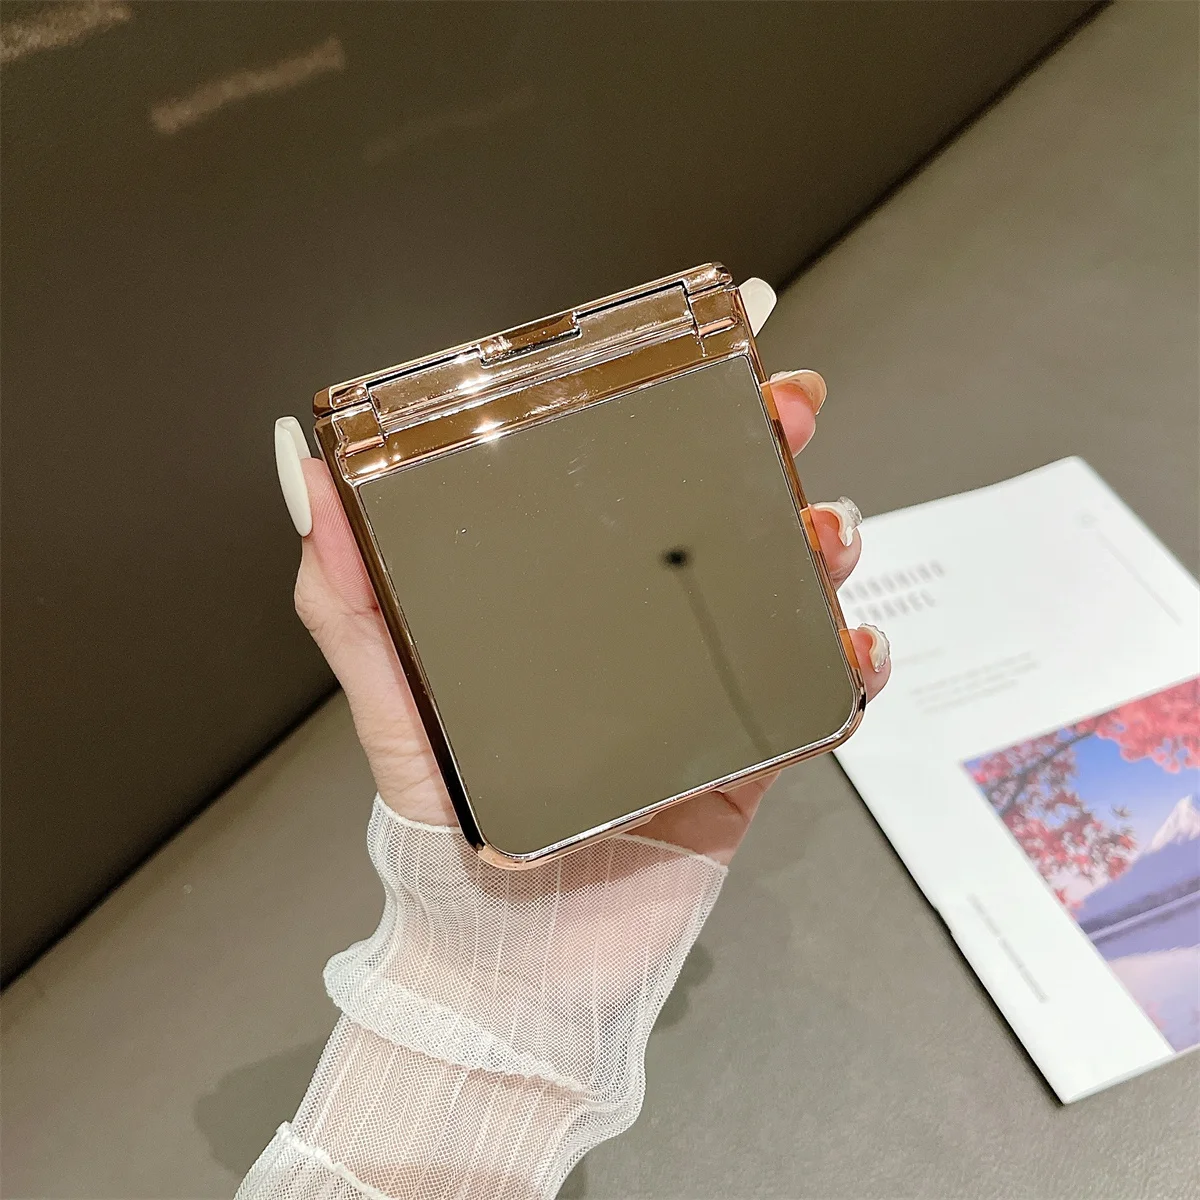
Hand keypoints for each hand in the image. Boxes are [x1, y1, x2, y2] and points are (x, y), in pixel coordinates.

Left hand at [278, 371, 889, 866]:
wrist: (512, 962)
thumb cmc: (447, 835)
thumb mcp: (389, 706)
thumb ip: (349, 604)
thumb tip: (312, 484)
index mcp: (574, 610)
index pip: (635, 497)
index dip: (682, 428)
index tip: (714, 370)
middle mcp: (642, 640)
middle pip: (727, 530)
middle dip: (773, 461)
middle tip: (795, 419)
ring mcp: (700, 697)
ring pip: (784, 602)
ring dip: (822, 552)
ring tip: (826, 533)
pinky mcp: (744, 763)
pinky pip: (813, 706)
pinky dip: (848, 672)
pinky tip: (854, 648)